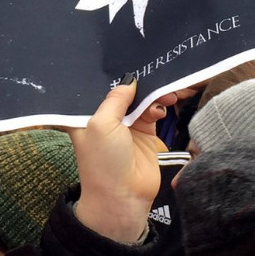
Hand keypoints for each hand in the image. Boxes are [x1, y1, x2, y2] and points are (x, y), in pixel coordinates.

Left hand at [68, 81, 176, 242]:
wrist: (123, 196)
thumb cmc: (104, 161)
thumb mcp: (102, 124)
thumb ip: (115, 99)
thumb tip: (129, 79)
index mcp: (88, 115)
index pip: (101, 88)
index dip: (115, 76)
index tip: (131, 58)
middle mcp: (107, 118)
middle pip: (125, 92)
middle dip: (140, 83)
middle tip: (156, 72)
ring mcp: (127, 126)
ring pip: (143, 100)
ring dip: (155, 93)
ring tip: (167, 90)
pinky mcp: (146, 134)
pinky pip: (155, 112)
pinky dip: (160, 105)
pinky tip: (163, 105)